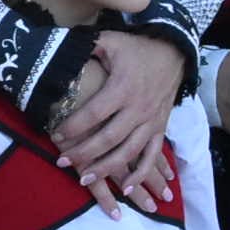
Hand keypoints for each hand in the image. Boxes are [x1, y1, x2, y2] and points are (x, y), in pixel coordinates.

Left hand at [50, 30, 178, 212]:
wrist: (173, 52)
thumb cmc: (136, 48)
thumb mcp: (109, 41)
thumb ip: (86, 46)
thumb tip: (58, 47)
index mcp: (122, 88)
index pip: (94, 113)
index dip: (74, 126)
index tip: (56, 136)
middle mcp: (138, 108)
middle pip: (109, 138)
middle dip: (84, 153)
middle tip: (62, 162)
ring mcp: (151, 121)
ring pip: (128, 151)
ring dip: (107, 168)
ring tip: (84, 179)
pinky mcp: (161, 128)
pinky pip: (152, 155)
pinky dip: (141, 173)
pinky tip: (127, 189)